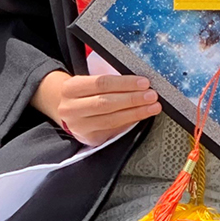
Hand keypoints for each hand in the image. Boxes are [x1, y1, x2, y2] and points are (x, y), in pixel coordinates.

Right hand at [32, 70, 160, 145]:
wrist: (67, 110)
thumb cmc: (84, 93)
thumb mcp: (87, 82)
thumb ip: (108, 82)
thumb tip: (138, 83)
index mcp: (70, 88)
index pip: (101, 83)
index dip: (124, 83)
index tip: (144, 82)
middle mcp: (71, 108)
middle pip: (106, 103)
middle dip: (132, 99)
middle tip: (151, 95)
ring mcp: (79, 126)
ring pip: (111, 119)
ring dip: (136, 112)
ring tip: (152, 106)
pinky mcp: (89, 138)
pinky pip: (113, 130)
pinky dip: (130, 122)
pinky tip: (141, 116)